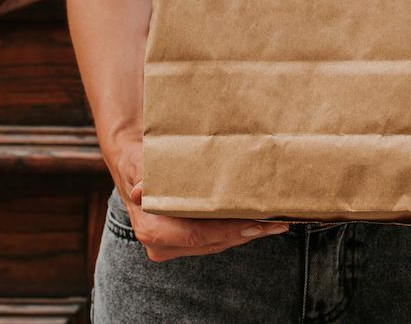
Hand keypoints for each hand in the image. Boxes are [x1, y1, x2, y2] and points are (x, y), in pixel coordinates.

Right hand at [109, 136, 291, 261]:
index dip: (229, 230)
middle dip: (247, 232)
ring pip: (219, 243)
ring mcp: (175, 247)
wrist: (133, 166)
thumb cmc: (139, 162)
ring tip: (275, 223)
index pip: (197, 235)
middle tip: (276, 222)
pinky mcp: (186, 243)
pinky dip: (237, 230)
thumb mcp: (139, 165)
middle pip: (214, 242)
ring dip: (247, 233)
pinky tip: (258, 222)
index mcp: (152, 229)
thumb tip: (141, 191)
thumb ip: (144, 178)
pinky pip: (217, 239)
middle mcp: (162, 244)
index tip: (256, 222)